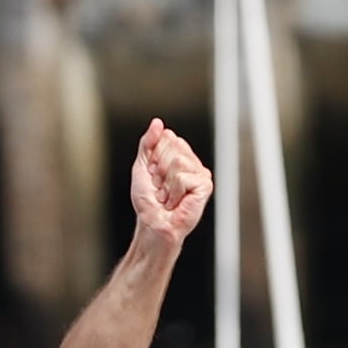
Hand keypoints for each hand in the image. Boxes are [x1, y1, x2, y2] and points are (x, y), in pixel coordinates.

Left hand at [127, 118, 211, 245]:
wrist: (153, 224)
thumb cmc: (148, 202)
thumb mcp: (142, 166)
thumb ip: (147, 143)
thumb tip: (157, 123)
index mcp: (179, 155)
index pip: (167, 137)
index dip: (154, 156)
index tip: (153, 175)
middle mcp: (191, 162)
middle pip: (174, 145)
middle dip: (160, 169)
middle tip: (160, 187)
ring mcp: (200, 173)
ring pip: (179, 161)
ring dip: (166, 183)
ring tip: (167, 196)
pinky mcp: (205, 185)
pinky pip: (184, 177)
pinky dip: (174, 192)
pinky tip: (175, 202)